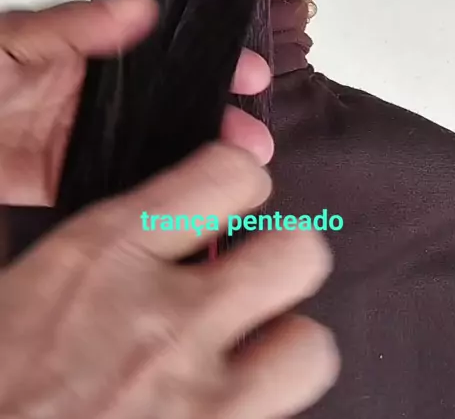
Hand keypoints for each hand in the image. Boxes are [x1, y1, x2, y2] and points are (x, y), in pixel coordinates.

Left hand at [0, 0, 272, 205]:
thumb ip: (73, 25)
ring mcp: (77, 138)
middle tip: (254, 138)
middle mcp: (91, 95)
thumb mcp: (16, 39)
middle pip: (166, 106)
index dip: (210, 63)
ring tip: (233, 173)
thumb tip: (138, 2)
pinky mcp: (55, 179)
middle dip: (215, 119)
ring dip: (189, 159)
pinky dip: (143, 196)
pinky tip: (178, 205)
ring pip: (147, 148)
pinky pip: (107, 187)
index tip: (250, 74)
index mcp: (87, 52)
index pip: (164, 54)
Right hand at [0, 143, 338, 418]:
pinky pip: (280, 416)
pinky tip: (218, 406)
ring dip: (284, 346)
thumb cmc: (2, 370)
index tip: (232, 199)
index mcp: (108, 256)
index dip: (240, 180)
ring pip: (310, 349)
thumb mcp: (38, 280)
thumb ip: (112, 245)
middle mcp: (166, 320)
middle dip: (280, 256)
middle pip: (297, 253)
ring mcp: (199, 402)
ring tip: (249, 352)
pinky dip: (260, 407)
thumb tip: (167, 225)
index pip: (231, 174)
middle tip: (249, 276)